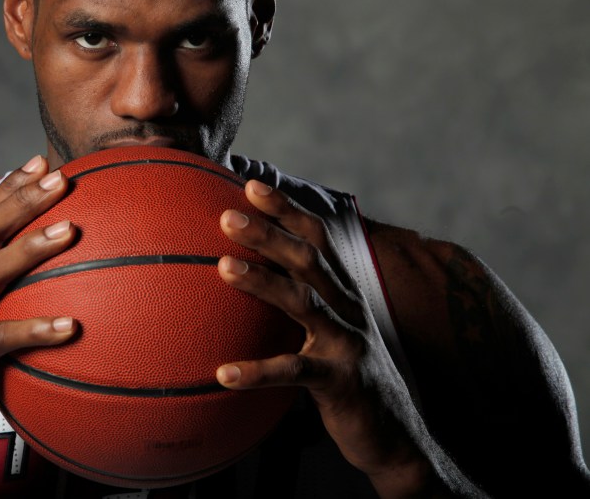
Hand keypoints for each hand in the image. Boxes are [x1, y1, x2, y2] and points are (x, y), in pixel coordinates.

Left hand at [215, 180, 475, 496]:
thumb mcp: (330, 331)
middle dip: (268, 234)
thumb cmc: (349, 374)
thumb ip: (302, 301)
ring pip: (302, 304)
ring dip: (262, 282)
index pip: (316, 240)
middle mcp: (348, 310)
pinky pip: (294, 373)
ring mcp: (346, 344)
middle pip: (307, 261)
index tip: (251, 186)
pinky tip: (223, 373)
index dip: (286, 210)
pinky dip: (259, 372)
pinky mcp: (340, 383)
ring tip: (222, 267)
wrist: (398, 435)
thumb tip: (254, 275)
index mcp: (344, 292)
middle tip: (226, 216)